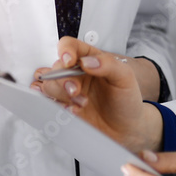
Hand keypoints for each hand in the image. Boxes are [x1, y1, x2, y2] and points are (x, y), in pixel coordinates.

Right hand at [32, 36, 163, 152]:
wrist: (126, 129)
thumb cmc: (127, 100)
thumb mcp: (125, 77)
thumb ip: (108, 64)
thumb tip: (86, 61)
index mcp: (90, 59)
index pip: (70, 46)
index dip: (65, 51)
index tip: (69, 62)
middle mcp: (77, 73)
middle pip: (56, 68)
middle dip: (64, 80)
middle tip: (76, 91)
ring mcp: (69, 90)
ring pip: (49, 85)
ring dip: (62, 95)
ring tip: (81, 104)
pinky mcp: (64, 107)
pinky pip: (49, 102)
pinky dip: (58, 107)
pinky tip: (74, 111)